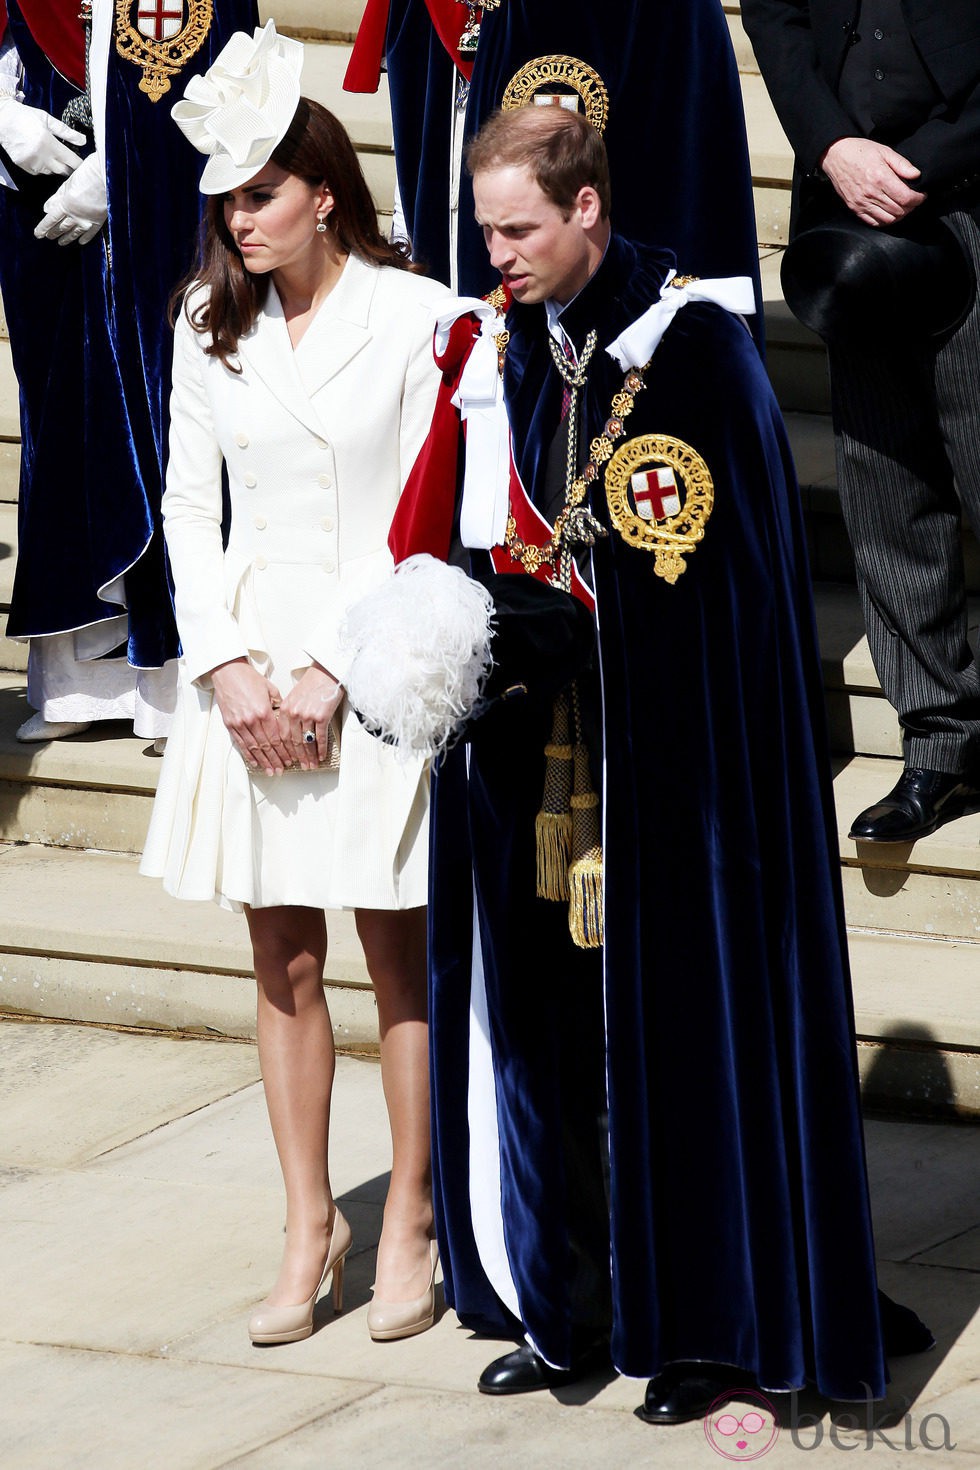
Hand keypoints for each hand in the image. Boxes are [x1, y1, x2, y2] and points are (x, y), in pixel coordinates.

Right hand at [0, 97, 84, 175]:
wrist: (2, 119)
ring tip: (50, 154)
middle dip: (67, 166)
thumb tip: (82, 140)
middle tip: (67, 160)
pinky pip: (38, 172)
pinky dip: (42, 167)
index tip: (82, 164)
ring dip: (54, 166)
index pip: (71, 161)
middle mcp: (42, 156)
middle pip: (63, 170)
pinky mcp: (23, 166)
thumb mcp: (47, 120)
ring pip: (51, 172)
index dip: (79, 163)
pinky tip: (39, 156)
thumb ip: (66, 132)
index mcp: (50, 143)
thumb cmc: (25, 116)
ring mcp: (32, 162)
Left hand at [35, 152, 106, 245]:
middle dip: (54, 232)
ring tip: (61, 242)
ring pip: (74, 232)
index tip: (38, 234)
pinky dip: (84, 238)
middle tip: (49, 237)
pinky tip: (81, 242)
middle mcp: (75, 215)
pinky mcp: (98, 221)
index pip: (51, 219)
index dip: (43, 228)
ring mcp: (87, 220)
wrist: (107, 176)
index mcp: (65, 204)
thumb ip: (57, 197)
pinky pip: (90, 233)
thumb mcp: (68, 184)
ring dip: (67, 238)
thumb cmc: (87, 174)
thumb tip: (47, 209)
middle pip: (61, 227)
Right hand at [210, 658, 292, 774]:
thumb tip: (284, 719)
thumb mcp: (270, 689)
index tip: (289, 759)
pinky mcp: (230, 724)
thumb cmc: (249, 678)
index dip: (283, 751)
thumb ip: (278, 705)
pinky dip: (248, 754)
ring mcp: (239, 723)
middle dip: (275, 759)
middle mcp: (251, 720)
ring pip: (253, 748)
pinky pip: (240, 743)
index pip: (276, 737)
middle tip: (282, 770)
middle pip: (266, 746)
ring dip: (263, 761)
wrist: (227, 671)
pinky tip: (254, 763)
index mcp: (264, 711)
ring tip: (271, 771)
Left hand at [277, 664, 343, 770]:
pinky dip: (320, 749)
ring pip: (306, 742)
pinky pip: (320, 738)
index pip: (281, 735)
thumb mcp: (294, 696)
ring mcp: (307, 715)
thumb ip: (289, 712)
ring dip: (309, 756)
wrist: (327, 673)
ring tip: (312, 765)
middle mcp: (294, 713)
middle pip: (293, 741)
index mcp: (285, 708)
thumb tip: (289, 730)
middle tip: (302, 767)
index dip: (285, 750)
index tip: (288, 759)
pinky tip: (321, 756)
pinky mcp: (321, 716)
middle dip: (298, 757)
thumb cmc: (312, 683)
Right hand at [819, 137, 925, 225]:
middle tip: (913, 200)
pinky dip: (885, 220)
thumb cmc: (860, 151)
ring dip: (899, 215)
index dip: (918, 199)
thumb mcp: (884, 151)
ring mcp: (862, 203)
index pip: (906, 198)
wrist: (836, 156)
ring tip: (902, 206)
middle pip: (899, 210)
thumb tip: (917, 175)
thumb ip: (902, 164)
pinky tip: (889, 212)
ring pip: (888, 219)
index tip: (921, 195)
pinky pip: (874, 222)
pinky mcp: (855, 208)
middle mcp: (871, 193)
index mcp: (881, 178)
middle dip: (910, 207)